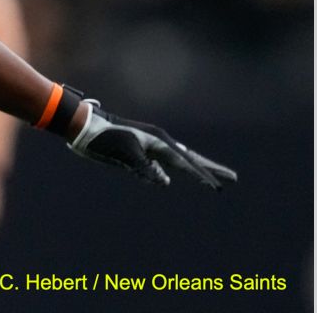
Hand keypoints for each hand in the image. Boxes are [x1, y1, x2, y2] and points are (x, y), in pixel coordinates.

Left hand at [69, 101, 237, 189]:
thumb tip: (164, 182)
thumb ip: (145, 168)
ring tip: (210, 178)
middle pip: (190, 159)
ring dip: (193, 170)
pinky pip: (155, 166)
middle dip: (211, 169)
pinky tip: (165, 178)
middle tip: (233, 178)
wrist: (83, 128)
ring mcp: (147, 148)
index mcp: (159, 141)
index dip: (203, 176)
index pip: (187, 163)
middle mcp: (157, 143)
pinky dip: (164, 172)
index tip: (219, 188)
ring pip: (176, 162)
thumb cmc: (104, 137)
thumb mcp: (125, 153)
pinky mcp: (136, 154)